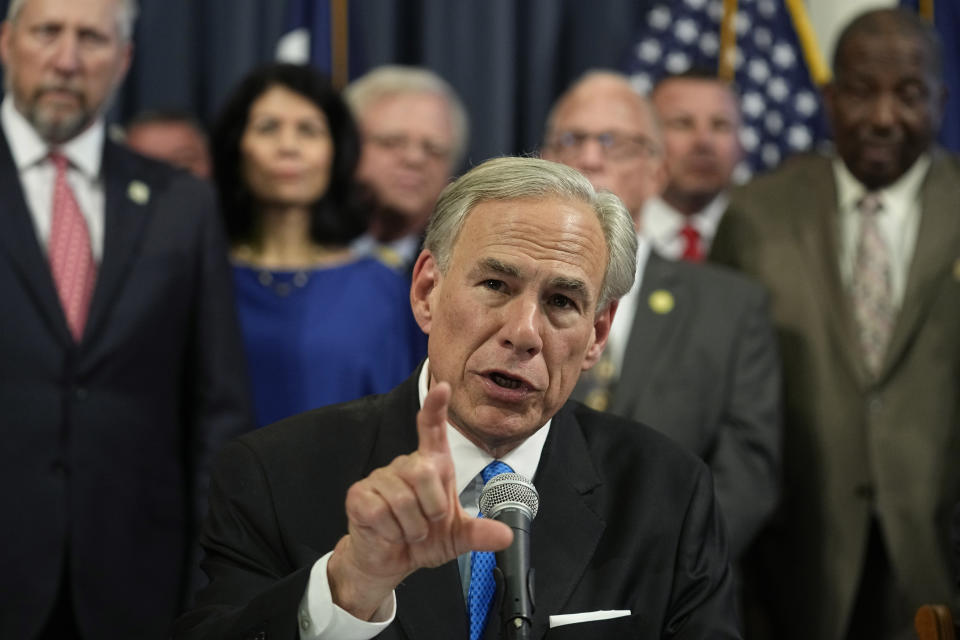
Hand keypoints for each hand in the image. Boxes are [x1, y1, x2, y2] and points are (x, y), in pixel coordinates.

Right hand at [327, 382, 513, 619]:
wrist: (389, 562)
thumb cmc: (423, 540)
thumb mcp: (457, 539)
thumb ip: (480, 534)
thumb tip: (506, 535)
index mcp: (433, 466)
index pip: (433, 429)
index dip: (436, 407)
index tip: (443, 387)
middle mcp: (406, 465)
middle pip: (424, 472)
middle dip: (433, 508)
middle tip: (428, 525)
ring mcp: (380, 478)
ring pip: (403, 498)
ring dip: (413, 527)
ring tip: (409, 532)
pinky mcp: (359, 495)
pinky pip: (380, 511)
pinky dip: (391, 531)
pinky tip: (388, 533)